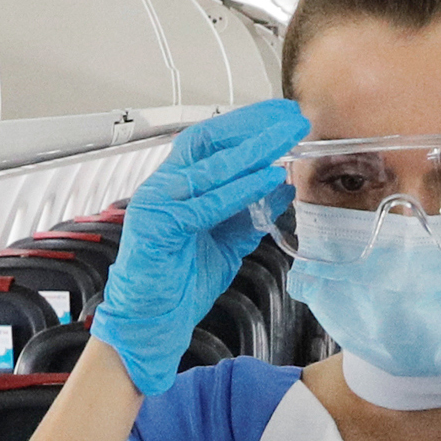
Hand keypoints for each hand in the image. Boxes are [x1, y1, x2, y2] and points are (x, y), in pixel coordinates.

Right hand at [89, 100, 309, 393]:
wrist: (150, 324)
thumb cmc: (179, 283)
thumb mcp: (226, 244)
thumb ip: (249, 216)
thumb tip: (283, 186)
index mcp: (176, 186)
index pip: (211, 141)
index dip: (247, 125)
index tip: (282, 116)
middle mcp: (163, 187)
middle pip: (207, 140)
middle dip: (251, 125)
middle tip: (290, 117)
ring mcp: (157, 204)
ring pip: (210, 167)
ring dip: (254, 149)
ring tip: (287, 138)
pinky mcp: (159, 227)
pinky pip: (206, 204)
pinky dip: (240, 190)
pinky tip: (268, 179)